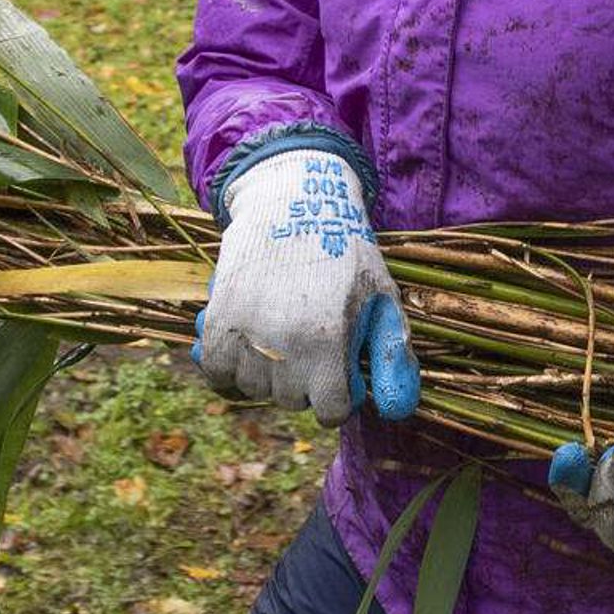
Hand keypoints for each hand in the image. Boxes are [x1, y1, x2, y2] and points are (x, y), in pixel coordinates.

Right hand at [194, 148, 417, 425]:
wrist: (293, 201)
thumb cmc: (346, 253)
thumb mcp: (382, 299)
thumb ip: (393, 358)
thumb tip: (398, 411)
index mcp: (329, 342)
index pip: (331, 411)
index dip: (341, 396)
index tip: (341, 372)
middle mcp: (284, 344)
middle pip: (290, 401)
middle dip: (304, 382)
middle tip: (311, 344)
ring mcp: (247, 332)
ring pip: (252, 388)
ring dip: (266, 373)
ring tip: (281, 337)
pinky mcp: (218, 317)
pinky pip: (215, 370)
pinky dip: (228, 366)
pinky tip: (247, 345)